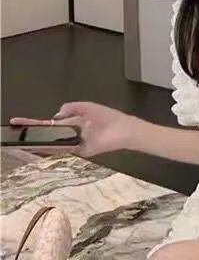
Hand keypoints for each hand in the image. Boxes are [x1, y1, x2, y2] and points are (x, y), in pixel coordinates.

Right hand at [8, 102, 137, 158]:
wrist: (125, 130)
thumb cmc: (109, 117)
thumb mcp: (88, 107)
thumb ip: (71, 107)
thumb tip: (56, 114)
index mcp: (72, 122)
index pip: (48, 123)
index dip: (33, 122)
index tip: (17, 121)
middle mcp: (70, 134)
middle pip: (46, 135)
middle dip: (30, 134)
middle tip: (13, 133)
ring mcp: (74, 144)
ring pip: (51, 144)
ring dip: (35, 143)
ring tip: (19, 142)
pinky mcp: (80, 152)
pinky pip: (63, 151)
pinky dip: (50, 150)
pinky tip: (37, 148)